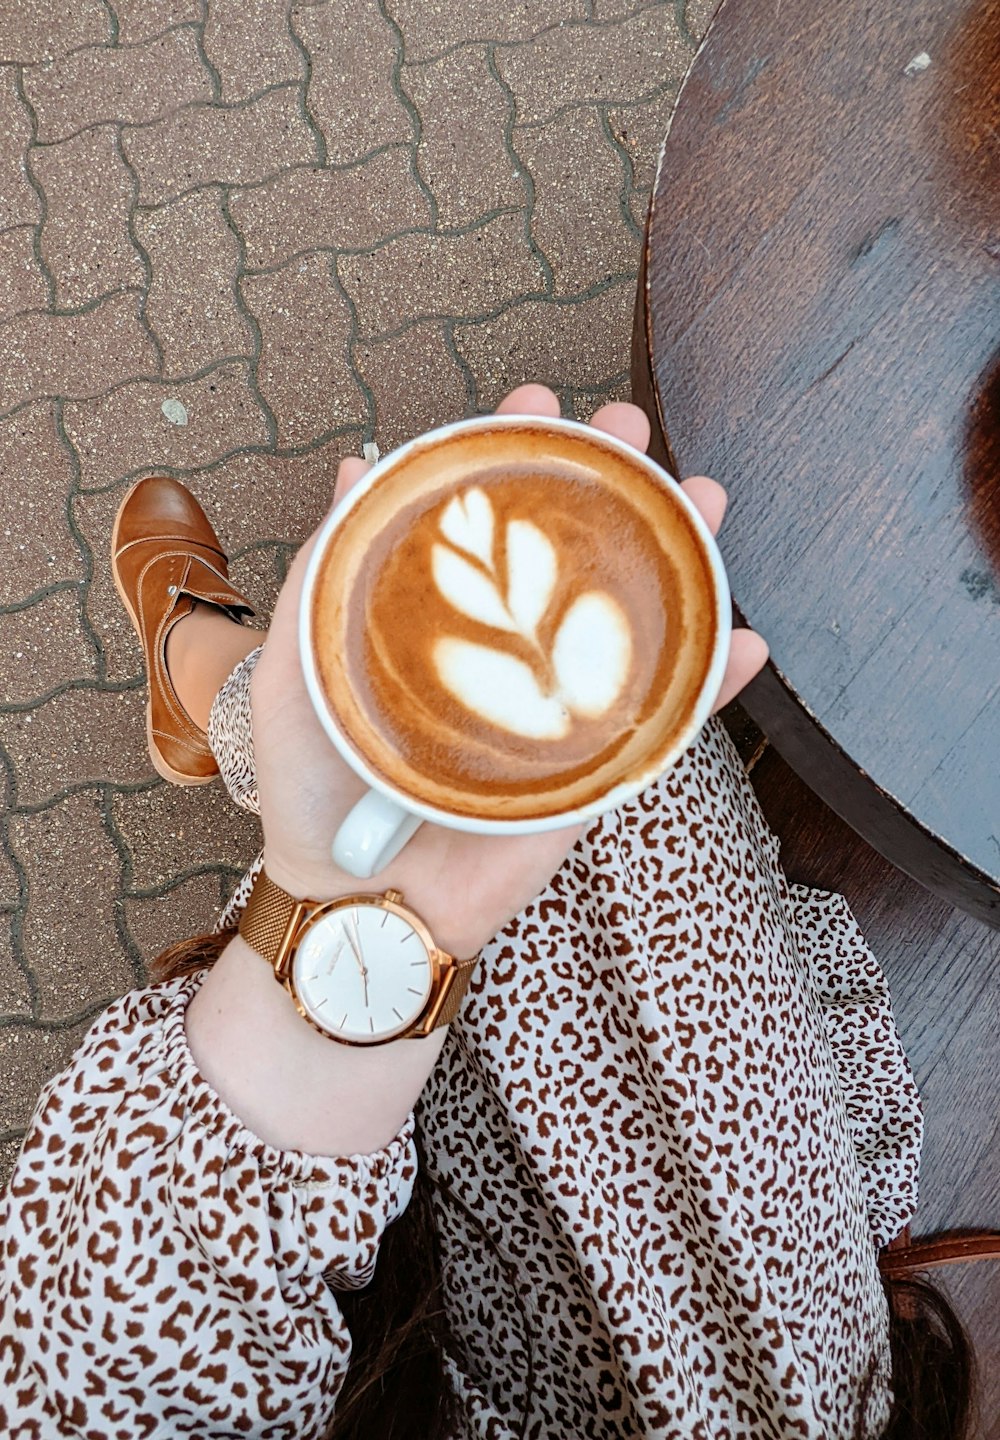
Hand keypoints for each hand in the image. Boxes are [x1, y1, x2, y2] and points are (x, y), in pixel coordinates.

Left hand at [250, 385, 767, 957]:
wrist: (351, 904)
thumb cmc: (313, 789)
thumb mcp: (296, 670)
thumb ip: (324, 575)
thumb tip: (359, 466)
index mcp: (441, 620)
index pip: (489, 518)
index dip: (516, 453)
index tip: (536, 397)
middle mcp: (505, 653)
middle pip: (572, 554)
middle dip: (610, 481)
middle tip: (631, 425)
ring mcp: (556, 709)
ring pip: (633, 622)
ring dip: (682, 558)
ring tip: (706, 496)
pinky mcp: (591, 773)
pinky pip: (665, 725)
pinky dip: (712, 688)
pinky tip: (746, 643)